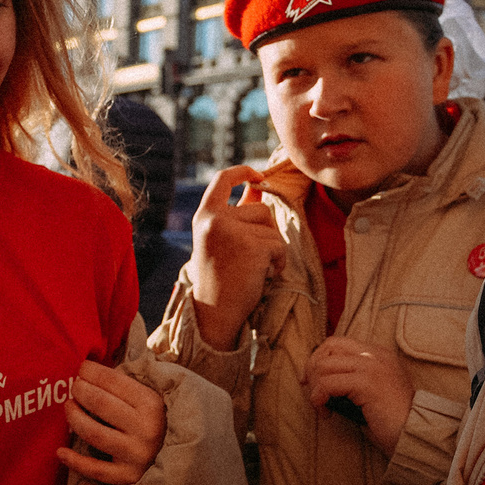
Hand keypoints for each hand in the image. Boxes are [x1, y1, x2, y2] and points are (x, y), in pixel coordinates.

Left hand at [57, 360, 164, 484]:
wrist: (180, 460)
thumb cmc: (154, 420)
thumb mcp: (150, 397)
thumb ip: (127, 381)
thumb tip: (92, 366)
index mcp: (152, 405)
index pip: (114, 382)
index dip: (93, 372)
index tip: (82, 368)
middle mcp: (147, 429)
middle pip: (101, 404)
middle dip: (81, 391)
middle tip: (74, 386)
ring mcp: (137, 455)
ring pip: (94, 434)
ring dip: (75, 418)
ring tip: (68, 407)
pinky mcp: (129, 476)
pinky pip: (96, 470)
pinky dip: (75, 461)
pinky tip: (60, 451)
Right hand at [186, 165, 285, 347]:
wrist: (214, 313)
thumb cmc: (219, 279)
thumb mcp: (221, 240)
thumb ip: (237, 214)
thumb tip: (258, 189)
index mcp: (204, 216)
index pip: (222, 179)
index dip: (242, 172)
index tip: (257, 175)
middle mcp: (214, 219)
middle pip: (261, 209)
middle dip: (266, 232)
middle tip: (250, 258)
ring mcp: (232, 232)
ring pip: (273, 228)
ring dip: (273, 248)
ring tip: (256, 268)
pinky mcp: (251, 246)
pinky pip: (279, 245)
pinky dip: (278, 262)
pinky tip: (264, 275)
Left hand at [304, 334, 416, 452]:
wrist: (414, 433)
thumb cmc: (391, 420)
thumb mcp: (371, 391)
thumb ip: (351, 378)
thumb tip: (318, 381)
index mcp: (378, 353)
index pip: (337, 343)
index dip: (318, 359)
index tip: (311, 382)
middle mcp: (375, 354)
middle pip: (328, 348)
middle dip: (312, 371)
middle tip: (314, 395)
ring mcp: (372, 366)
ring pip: (324, 365)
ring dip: (316, 388)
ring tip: (323, 408)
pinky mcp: (367, 382)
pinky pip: (328, 384)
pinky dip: (319, 398)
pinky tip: (326, 413)